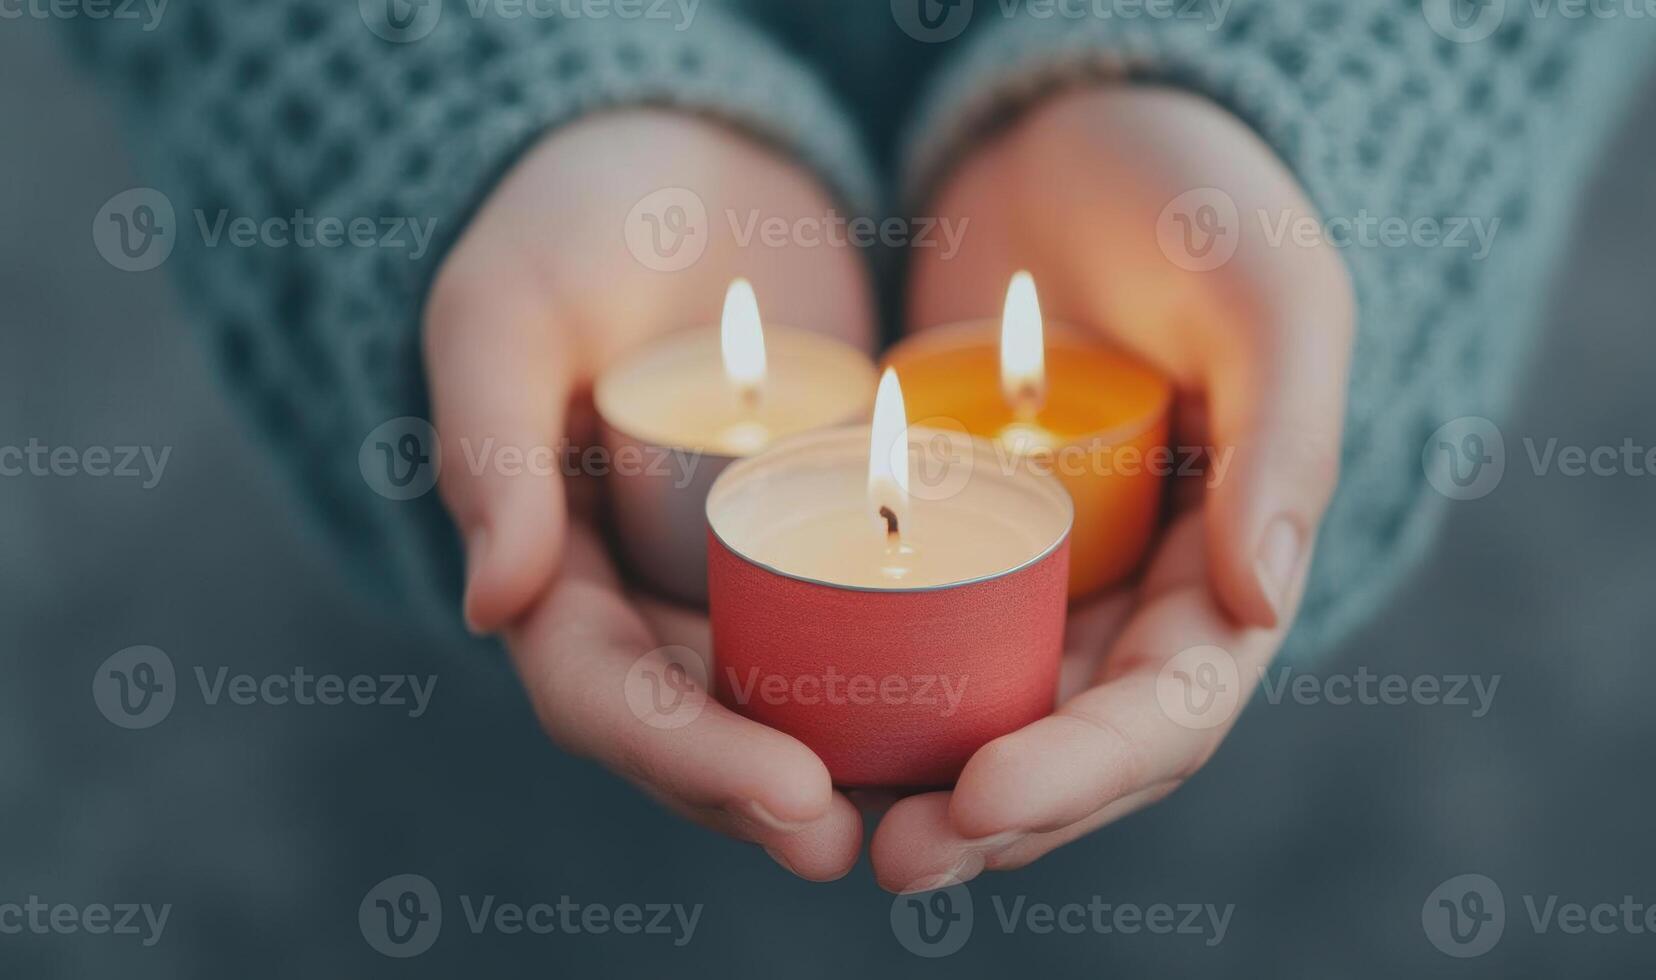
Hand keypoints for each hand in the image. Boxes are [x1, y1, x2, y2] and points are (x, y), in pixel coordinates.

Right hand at [424, 111, 873, 879]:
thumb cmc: (571, 226)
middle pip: (697, 729)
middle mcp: (646, 601)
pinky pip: (861, 624)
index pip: (602, 695)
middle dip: (767, 796)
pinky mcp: (823, 540)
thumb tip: (493, 604)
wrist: (686, 170)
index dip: (685, 753)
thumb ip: (491, 444)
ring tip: (935, 814)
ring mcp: (738, 579)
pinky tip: (985, 712)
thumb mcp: (510, 312)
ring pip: (785, 701)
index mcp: (555, 570)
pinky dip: (908, 678)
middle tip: (855, 842)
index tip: (788, 787)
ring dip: (847, 768)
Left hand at [871, 87, 1354, 889]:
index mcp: (1230, 566)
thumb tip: (1265, 601)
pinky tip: (793, 730)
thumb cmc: (1194, 197)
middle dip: (990, 819)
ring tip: (825, 826)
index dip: (1083, 771)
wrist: (1075, 136)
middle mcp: (1138, 599)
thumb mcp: (1264, 290)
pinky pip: (915, 642)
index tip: (980, 796)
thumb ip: (1287, 434)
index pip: (1167, 711)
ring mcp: (1045, 580)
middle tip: (891, 856)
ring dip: (918, 789)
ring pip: (986, 718)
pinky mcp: (958, 544)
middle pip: (1071, 749)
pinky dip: (867, 698)